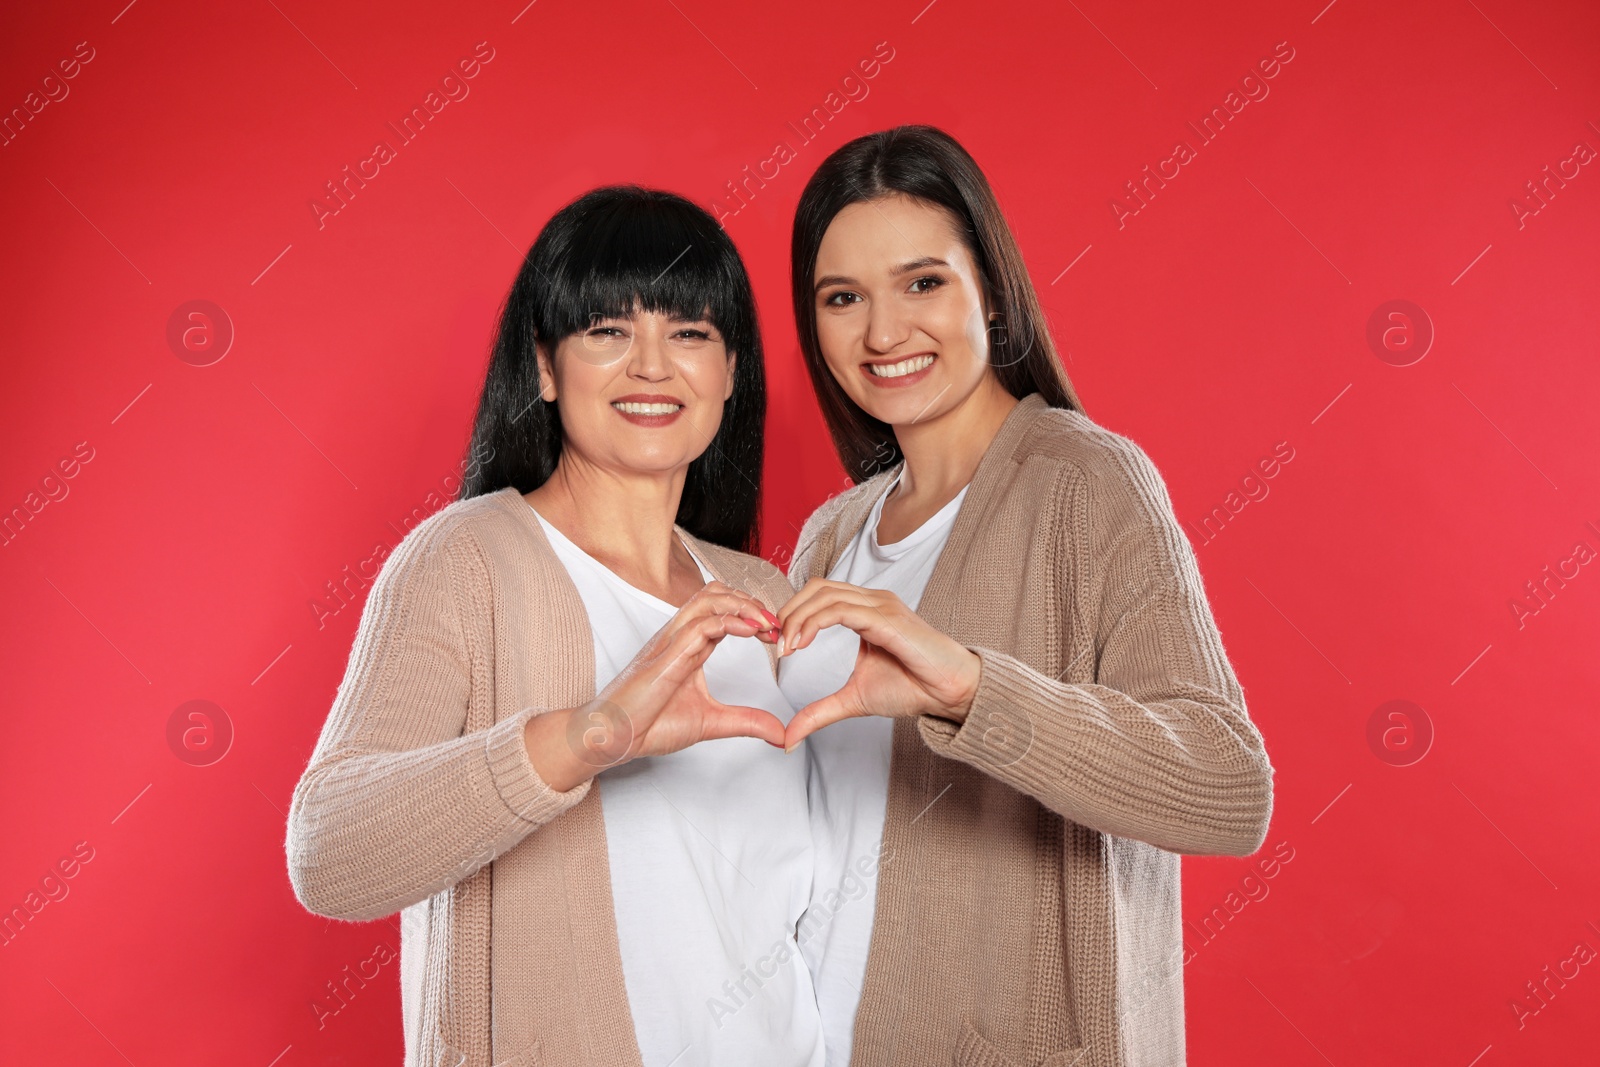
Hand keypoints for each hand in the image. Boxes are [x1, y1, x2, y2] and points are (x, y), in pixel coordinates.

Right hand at [526, 582, 783, 788]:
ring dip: (743, 605)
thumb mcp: (711, 723)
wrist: (610, 738)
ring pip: (708, 600)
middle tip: (776, 625)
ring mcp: (671, 642)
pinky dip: (729, 622)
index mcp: (689, 646)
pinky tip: (750, 631)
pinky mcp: (666, 656)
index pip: (724, 612)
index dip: (753, 615)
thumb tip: (781, 733)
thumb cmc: (649, 725)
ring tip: (767, 624)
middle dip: (751, 602)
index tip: (776, 633)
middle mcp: (680, 636)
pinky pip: (699, 626)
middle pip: (717, 594)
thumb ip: (746, 722)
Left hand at [776, 579, 980, 749]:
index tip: (776, 643)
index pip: (819, 595)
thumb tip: (789, 737)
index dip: (792, 613)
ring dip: (797, 618)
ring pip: (825, 595)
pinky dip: (814, 622)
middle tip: (775, 642)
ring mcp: (880, 605)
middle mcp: (872, 601)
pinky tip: (802, 643)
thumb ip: (820, 712)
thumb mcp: (853, 701)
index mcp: (865, 610)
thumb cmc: (913, 688)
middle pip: (817, 587)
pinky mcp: (886, 617)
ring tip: (786, 646)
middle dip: (789, 611)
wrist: (949, 693)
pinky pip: (841, 610)